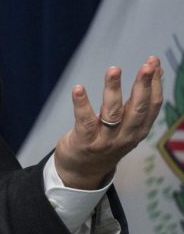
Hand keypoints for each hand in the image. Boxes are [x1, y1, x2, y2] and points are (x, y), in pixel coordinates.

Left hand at [54, 56, 162, 188]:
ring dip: (113, 89)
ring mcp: (106, 140)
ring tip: (114, 69)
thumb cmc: (106, 139)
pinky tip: (79, 88)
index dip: (155, 83)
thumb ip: (138, 101)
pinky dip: (82, 103)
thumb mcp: (127, 123)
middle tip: (147, 64)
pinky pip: (85, 121)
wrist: (83, 170)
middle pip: (138, 108)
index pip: (153, 106)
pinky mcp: (85, 142)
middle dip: (143, 85)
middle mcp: (126, 136)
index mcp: (139, 130)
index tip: (154, 62)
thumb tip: (155, 71)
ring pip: (113, 113)